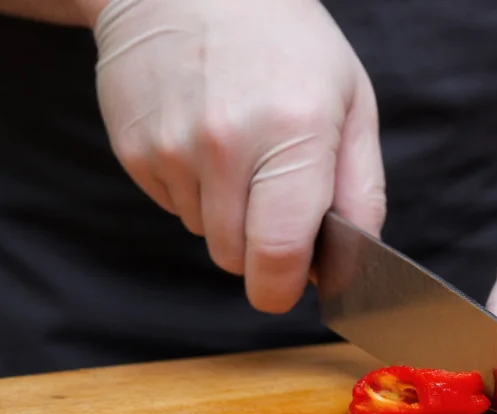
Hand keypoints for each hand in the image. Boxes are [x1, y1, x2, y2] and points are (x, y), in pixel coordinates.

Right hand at [90, 0, 385, 311]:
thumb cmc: (288, 44)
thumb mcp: (351, 104)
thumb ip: (361, 191)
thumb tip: (351, 263)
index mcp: (293, 133)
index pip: (278, 253)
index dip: (285, 287)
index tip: (291, 284)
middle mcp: (225, 145)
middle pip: (237, 258)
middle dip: (262, 249)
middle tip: (275, 198)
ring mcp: (171, 148)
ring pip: (205, 235)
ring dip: (228, 217)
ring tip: (241, 153)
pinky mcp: (134, 151)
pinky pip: (174, 207)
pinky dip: (196, 192)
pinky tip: (206, 140)